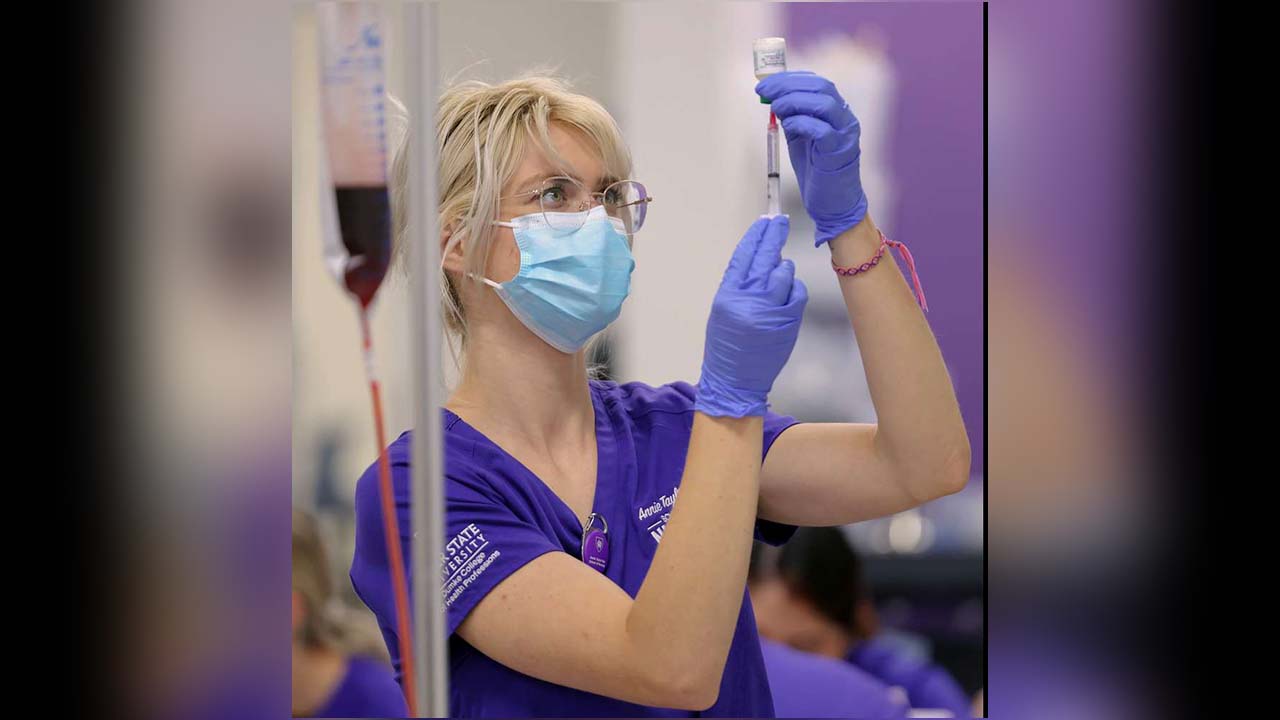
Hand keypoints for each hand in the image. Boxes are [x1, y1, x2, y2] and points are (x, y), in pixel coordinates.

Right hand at [695, 215, 807, 416]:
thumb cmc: (726, 347)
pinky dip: (793, 290)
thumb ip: (739, 284)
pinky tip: (786, 295)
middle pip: (765, 258)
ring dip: (782, 270)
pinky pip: (796, 293)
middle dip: (773, 236)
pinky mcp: (788, 321)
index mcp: (728, 295)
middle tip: (779, 222)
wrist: (734, 381)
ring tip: (776, 278)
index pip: (744, 256)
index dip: (755, 236)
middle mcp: (749, 300)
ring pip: (784, 273)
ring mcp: (771, 310)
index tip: (764, 221)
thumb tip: (760, 259)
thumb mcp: (723, 310)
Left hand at [756, 71, 866, 246]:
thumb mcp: (800, 136)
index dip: (790, 78)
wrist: (833, 203)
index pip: (816, 82)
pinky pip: (822, 131)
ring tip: (776, 108)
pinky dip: (802, 123)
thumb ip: (791, 116)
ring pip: (823, 104)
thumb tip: (773, 98)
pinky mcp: (840, 152)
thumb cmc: (816, 169)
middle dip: (788, 86)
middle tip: (765, 92)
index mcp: (836, 111)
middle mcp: (844, 117)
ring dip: (794, 101)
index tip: (765, 84)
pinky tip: (788, 126)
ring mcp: (845, 134)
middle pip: (821, 87)